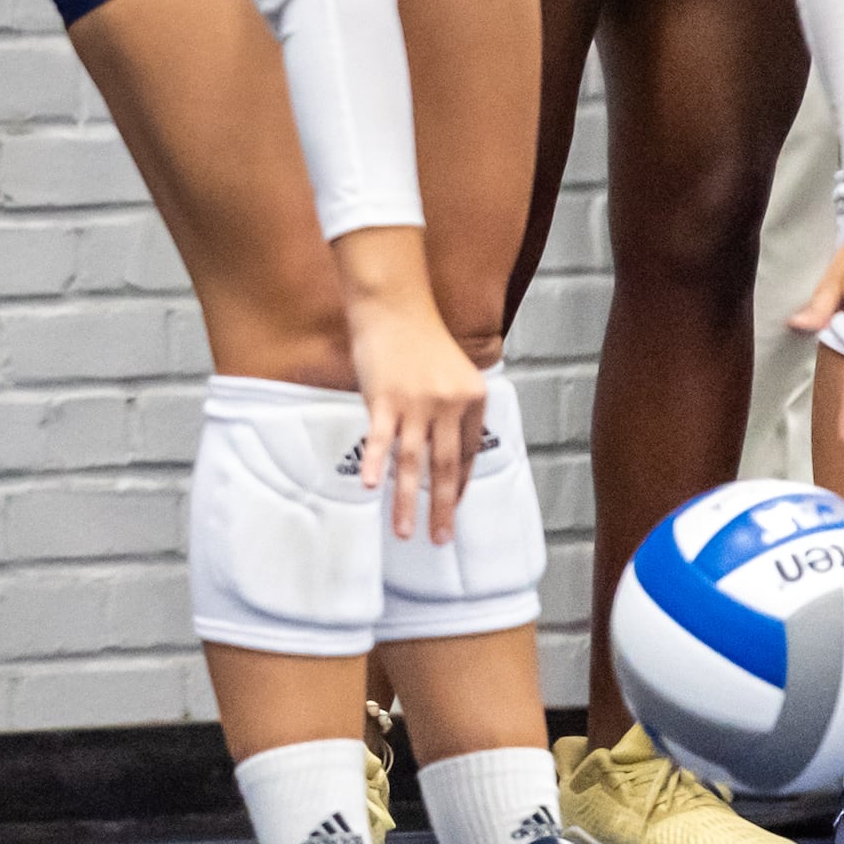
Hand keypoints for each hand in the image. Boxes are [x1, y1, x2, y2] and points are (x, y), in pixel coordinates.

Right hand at [342, 284, 486, 544]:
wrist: (393, 305)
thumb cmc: (420, 338)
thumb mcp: (453, 372)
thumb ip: (454, 408)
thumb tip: (445, 449)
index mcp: (473, 399)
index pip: (469, 455)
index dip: (459, 486)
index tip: (450, 509)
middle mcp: (449, 404)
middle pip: (446, 467)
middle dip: (441, 508)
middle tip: (439, 539)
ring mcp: (415, 403)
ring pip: (413, 462)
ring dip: (408, 501)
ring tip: (404, 531)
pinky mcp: (383, 397)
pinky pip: (380, 439)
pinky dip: (375, 464)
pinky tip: (370, 488)